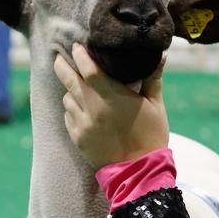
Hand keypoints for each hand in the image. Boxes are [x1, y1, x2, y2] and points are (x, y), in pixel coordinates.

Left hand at [55, 43, 169, 169]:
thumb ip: (153, 78)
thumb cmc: (151, 135)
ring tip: (77, 87)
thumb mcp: (155, 105)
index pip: (88, 69)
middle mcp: (93, 108)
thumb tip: (160, 55)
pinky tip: (81, 108)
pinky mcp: (78, 138)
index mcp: (112, 97)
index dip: (80, 55)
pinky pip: (68, 117)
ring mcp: (83, 124)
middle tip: (58, 57)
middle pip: (69, 81)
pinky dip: (72, 109)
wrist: (139, 171)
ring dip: (71, 90)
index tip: (77, 46)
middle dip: (62, 67)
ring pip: (67, 99)